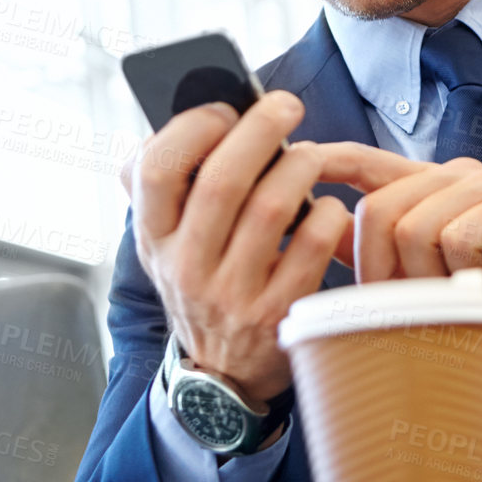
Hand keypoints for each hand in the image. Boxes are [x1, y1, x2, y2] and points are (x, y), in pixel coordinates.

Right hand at [120, 92, 353, 409]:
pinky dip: (328, 215)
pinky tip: (330, 208)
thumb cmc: (204, 284)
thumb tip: (196, 115)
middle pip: (222, 181)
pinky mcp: (278, 314)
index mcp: (154, 240)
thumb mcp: (168, 245)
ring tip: (309, 156)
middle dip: (260, 130)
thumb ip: (170, 188)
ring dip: (299, 167)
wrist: (223, 376)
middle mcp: (186, 268)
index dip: (191, 128)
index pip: (152, 170)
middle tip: (285, 105)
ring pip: (271, 208)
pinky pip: (311, 246)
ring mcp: (232, 295)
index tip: (223, 108)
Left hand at [317, 143, 481, 396]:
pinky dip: (461, 275)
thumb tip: (318, 230)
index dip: (329, 161)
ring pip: (414, 227)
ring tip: (455, 297)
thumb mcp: (423, 276)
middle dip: (379, 268)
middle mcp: (460, 174)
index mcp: (433, 186)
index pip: (369, 161)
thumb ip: (378, 248)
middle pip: (380, 208)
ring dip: (426, 279)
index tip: (295, 163)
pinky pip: (456, 238)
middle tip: (405, 304)